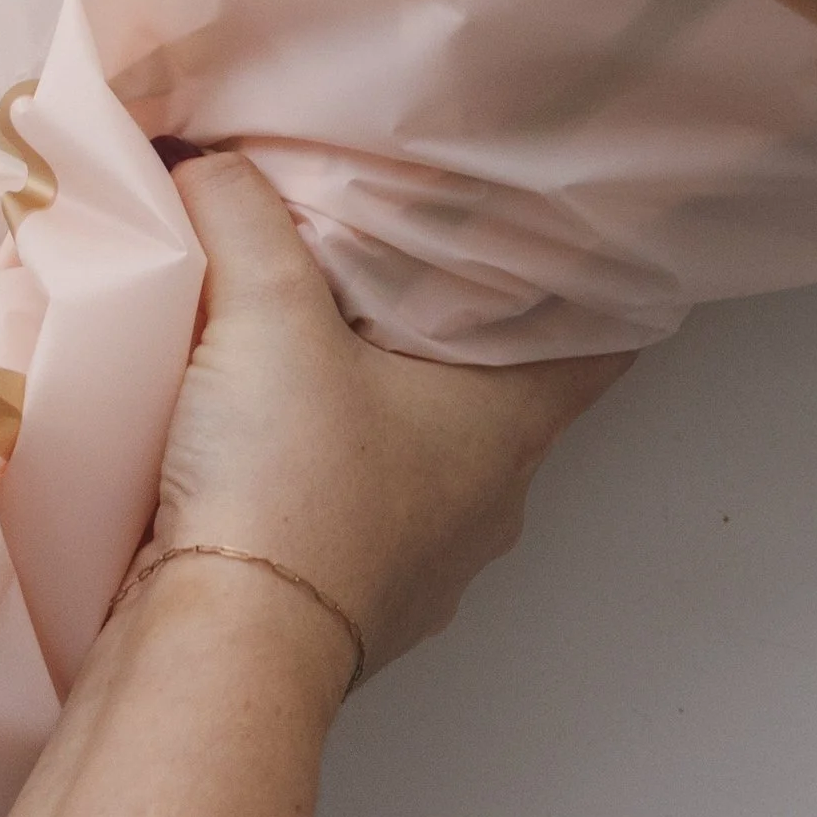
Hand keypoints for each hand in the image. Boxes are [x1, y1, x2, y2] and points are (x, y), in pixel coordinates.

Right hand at [147, 152, 627, 680]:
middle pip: (509, 392)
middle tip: (426, 257)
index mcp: (512, 422)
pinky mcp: (356, 605)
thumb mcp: (264, 309)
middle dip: (468, 329)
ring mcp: (426, 564)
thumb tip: (211, 161)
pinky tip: (278, 437)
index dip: (605, 282)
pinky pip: (364, 514)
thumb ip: (243, 212)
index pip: (603, 339)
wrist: (217, 655)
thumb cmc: (281, 483)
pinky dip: (335, 470)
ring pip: (432, 457)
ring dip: (393, 406)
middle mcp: (490, 498)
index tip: (593, 236)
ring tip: (335, 337)